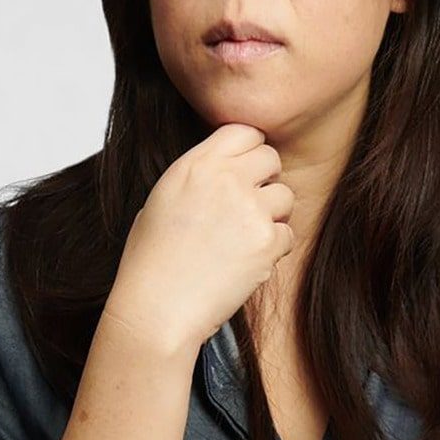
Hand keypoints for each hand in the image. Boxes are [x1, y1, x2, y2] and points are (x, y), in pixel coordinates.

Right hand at [102, 122, 294, 354]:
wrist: (157, 308)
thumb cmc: (152, 261)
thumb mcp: (164, 198)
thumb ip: (200, 175)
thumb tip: (231, 167)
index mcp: (195, 163)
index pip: (243, 131)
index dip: (247, 152)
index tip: (242, 173)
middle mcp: (225, 178)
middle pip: (270, 158)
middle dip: (264, 181)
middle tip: (245, 210)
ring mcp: (249, 208)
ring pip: (285, 196)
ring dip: (272, 216)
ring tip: (241, 240)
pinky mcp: (266, 240)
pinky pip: (287, 235)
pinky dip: (272, 250)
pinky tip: (244, 264)